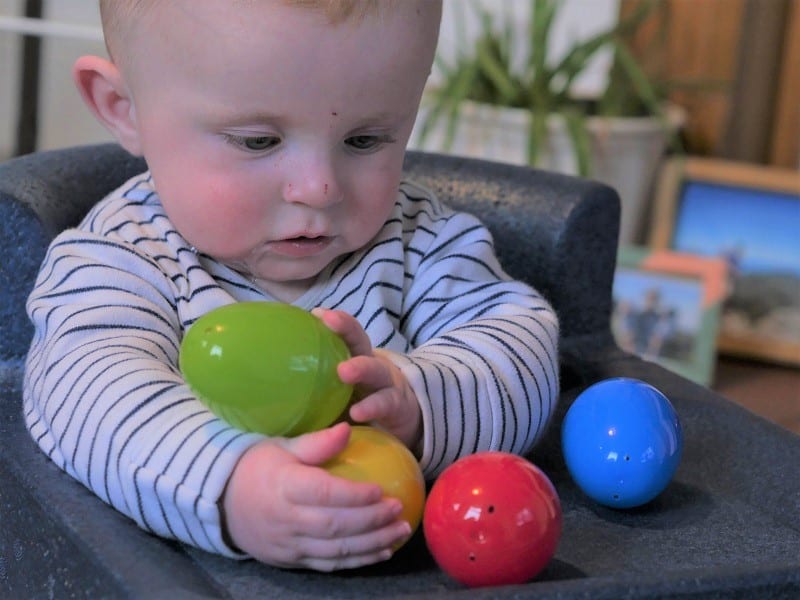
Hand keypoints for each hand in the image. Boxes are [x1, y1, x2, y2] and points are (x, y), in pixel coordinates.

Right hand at [222, 422, 411, 570]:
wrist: (223, 503)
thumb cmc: (258, 467)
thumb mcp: (282, 446)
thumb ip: (316, 443)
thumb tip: (347, 428)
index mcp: (283, 486)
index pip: (322, 494)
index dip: (353, 495)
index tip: (381, 490)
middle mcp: (286, 519)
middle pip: (334, 526)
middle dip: (372, 520)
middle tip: (399, 509)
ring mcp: (289, 544)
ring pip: (336, 550)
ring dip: (373, 543)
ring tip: (401, 531)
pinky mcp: (293, 560)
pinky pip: (330, 565)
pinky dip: (359, 560)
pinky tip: (383, 551)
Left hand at [312, 308, 421, 448]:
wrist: (400, 425)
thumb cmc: (356, 407)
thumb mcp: (332, 395)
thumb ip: (305, 390)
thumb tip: (255, 390)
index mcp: (352, 360)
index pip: (343, 333)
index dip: (333, 321)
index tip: (314, 312)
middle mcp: (370, 366)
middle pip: (359, 340)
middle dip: (345, 328)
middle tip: (327, 322)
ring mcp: (386, 384)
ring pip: (375, 370)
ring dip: (360, 367)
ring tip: (344, 371)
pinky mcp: (396, 406)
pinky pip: (384, 404)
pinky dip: (371, 406)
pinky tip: (357, 412)